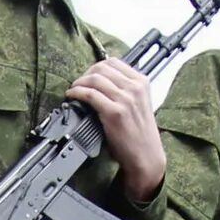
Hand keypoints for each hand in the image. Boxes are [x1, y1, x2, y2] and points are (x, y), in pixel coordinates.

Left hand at [66, 59, 164, 200]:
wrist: (146, 156)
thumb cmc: (140, 134)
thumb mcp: (139, 104)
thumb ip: (125, 90)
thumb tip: (101, 81)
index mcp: (142, 82)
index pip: (114, 62)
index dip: (96, 67)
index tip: (88, 75)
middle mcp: (135, 88)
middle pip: (102, 68)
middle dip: (85, 74)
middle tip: (78, 83)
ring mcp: (125, 100)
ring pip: (94, 79)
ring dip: (79, 82)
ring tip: (73, 90)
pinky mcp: (114, 113)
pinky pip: (90, 95)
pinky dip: (77, 93)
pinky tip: (72, 96)